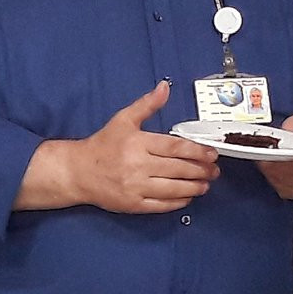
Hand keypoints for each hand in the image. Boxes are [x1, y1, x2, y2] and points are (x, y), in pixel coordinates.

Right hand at [21, 82, 218, 213]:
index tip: (211, 153)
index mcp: (138, 143)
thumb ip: (147, 105)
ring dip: (195, 187)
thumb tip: (164, 88)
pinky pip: (162, 205)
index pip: (176, 148)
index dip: (198, 151)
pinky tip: (188, 196)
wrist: (79, 172)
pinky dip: (178, 202)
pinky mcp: (133, 204)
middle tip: (213, 170)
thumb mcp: (123, 120)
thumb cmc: (102, 145)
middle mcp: (138, 166)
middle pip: (179, 169)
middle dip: (201, 170)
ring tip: (205, 184)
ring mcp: (136, 187)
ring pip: (174, 189)